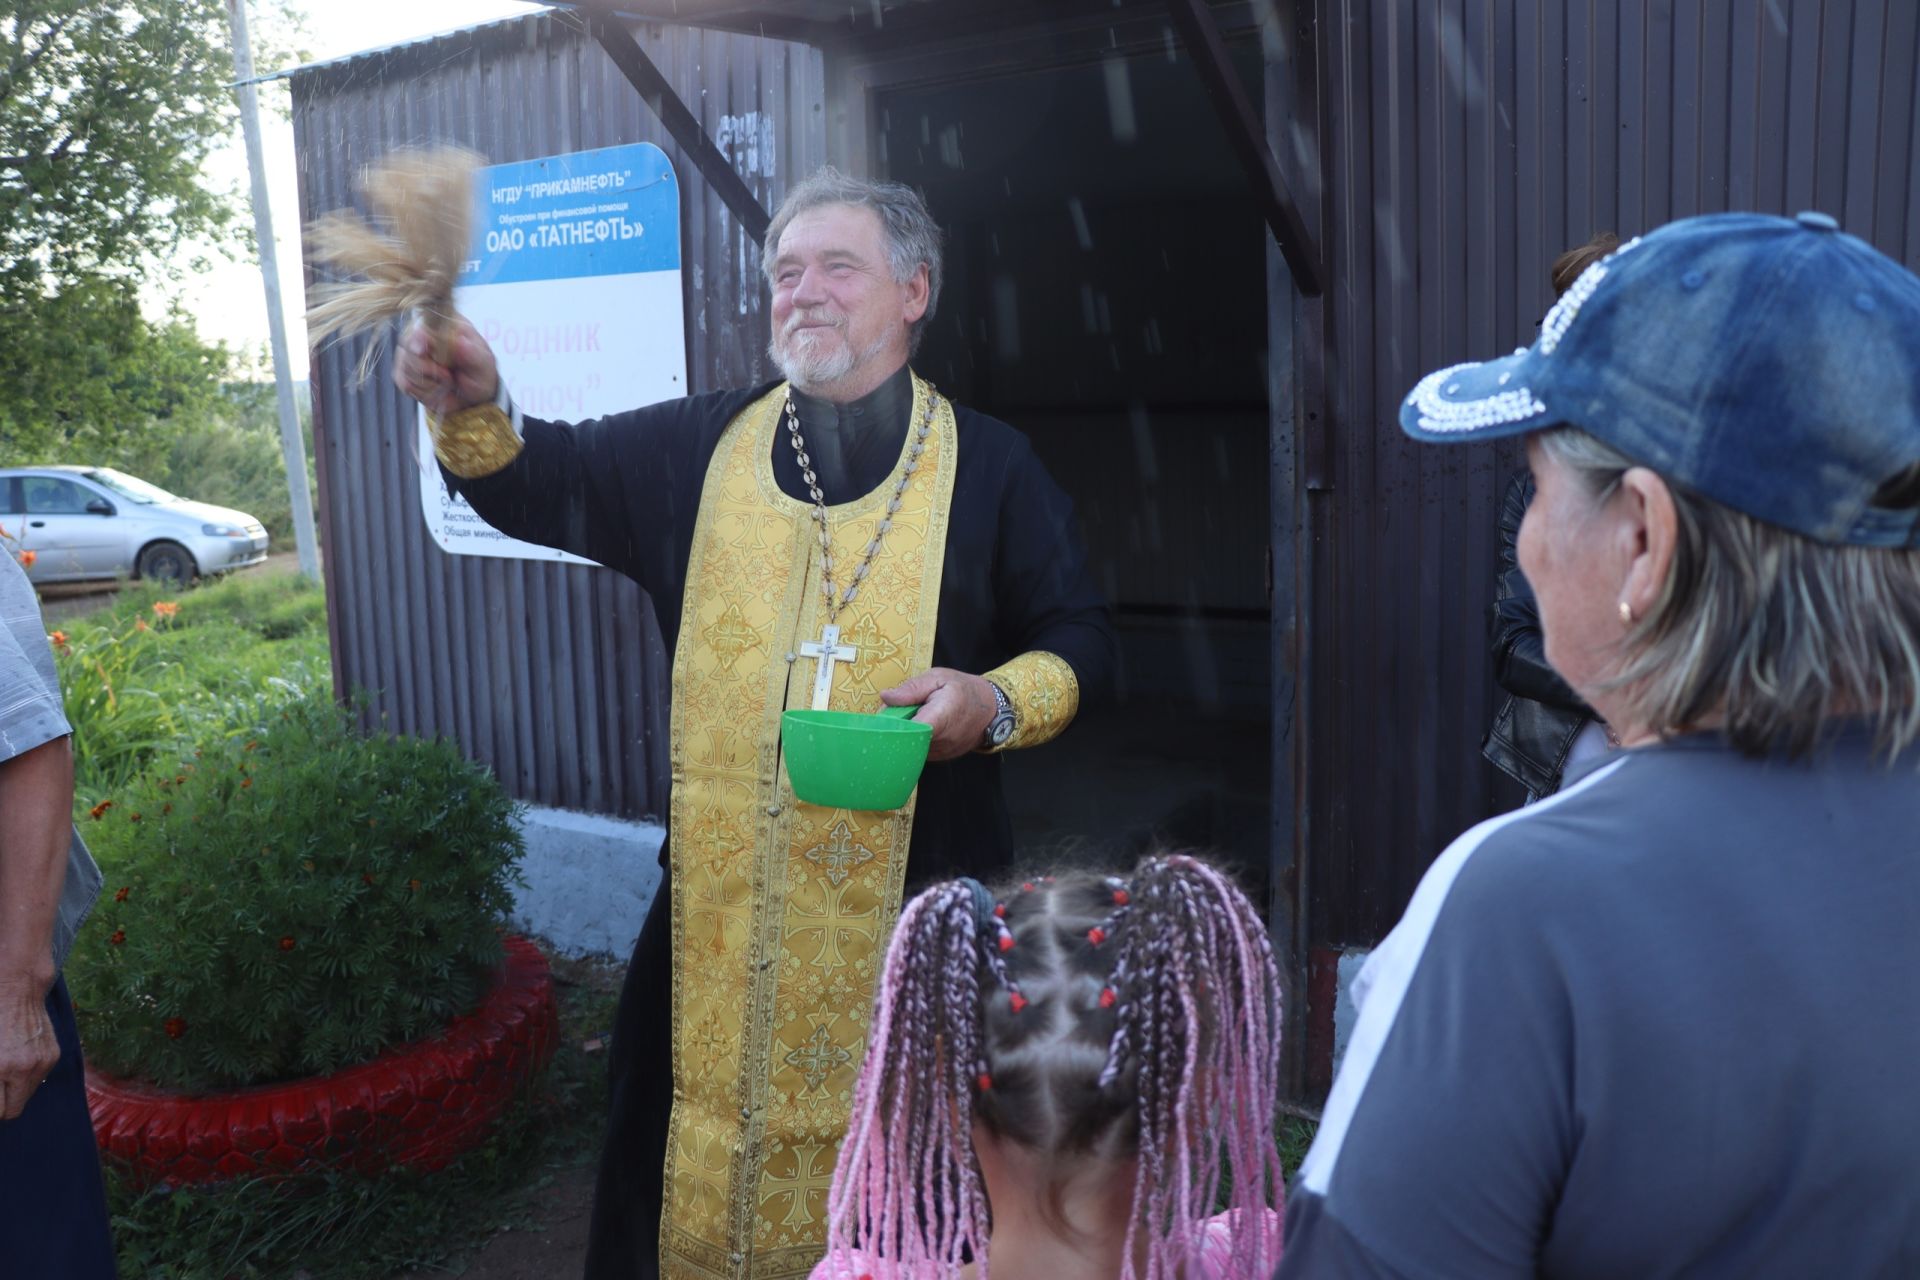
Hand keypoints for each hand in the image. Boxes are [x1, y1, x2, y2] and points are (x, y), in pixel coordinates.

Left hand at [0, 982, 57, 1120]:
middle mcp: (24, 1069)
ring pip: (26, 1095)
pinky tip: (17, 1059)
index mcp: (0, 1068)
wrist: (16, 988)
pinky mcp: (53, 1055)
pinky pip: (37, 1079)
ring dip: (13, 1090)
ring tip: (4, 1071)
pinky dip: (25, 1076)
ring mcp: (42, 1062)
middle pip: (13, 1110)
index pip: (0, 1110)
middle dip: (1, 1105)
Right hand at [392, 315, 498, 418]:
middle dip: (428, 367)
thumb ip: (472, 353)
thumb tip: (459, 341)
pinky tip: (437, 389)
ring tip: (447, 382)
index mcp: (446, 323)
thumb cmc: (480, 375)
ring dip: (430, 382)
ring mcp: (411, 352)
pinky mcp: (404, 372)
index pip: (424, 322)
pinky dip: (423, 391)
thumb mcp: (483, 364)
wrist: (474, 398)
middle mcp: (425, 333)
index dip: (419, 337)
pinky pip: (405, 383)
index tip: (422, 351)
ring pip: (406, 366)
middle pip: (408, 344)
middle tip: (448, 376)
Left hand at [882, 669, 998, 762]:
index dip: (892, 724)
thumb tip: (885, 697)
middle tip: (898, 710)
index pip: (909, 730)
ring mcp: (941, 753)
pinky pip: (918, 750)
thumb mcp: (938, 678)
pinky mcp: (940, 758)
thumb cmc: (963, 689)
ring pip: (910, 746)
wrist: (990, 709)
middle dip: (895, 726)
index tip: (886, 714)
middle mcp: (941, 741)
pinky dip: (914, 739)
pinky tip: (921, 727)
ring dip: (905, 733)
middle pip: (905, 739)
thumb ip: (912, 688)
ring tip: (914, 716)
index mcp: (940, 717)